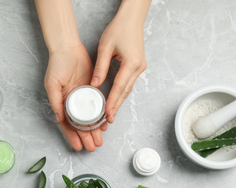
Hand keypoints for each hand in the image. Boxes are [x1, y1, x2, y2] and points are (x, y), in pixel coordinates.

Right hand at [44, 43, 107, 151]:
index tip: (78, 147)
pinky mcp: (92, 90)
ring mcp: (82, 97)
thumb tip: (59, 119)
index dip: (72, 137)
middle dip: (86, 137)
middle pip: (80, 125)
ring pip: (89, 118)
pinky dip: (100, 116)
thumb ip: (56, 101)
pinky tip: (104, 124)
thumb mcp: (52, 84)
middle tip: (93, 147)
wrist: (69, 48)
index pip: (67, 125)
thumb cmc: (57, 65)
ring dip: (94, 130)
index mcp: (61, 103)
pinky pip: (97, 106)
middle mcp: (72, 103)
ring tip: (99, 141)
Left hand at [90, 0, 149, 122]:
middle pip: (125, 92)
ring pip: (128, 89)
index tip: (107, 113)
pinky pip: (129, 83)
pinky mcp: (138, 66)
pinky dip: (121, 92)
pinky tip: (115, 99)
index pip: (119, 87)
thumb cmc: (119, 29)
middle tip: (108, 120)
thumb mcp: (105, 47)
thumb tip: (94, 84)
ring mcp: (140, 67)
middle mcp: (138, 67)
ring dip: (119, 101)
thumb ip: (100, 67)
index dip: (112, 102)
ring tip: (110, 113)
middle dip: (116, 106)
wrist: (132, 19)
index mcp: (131, 63)